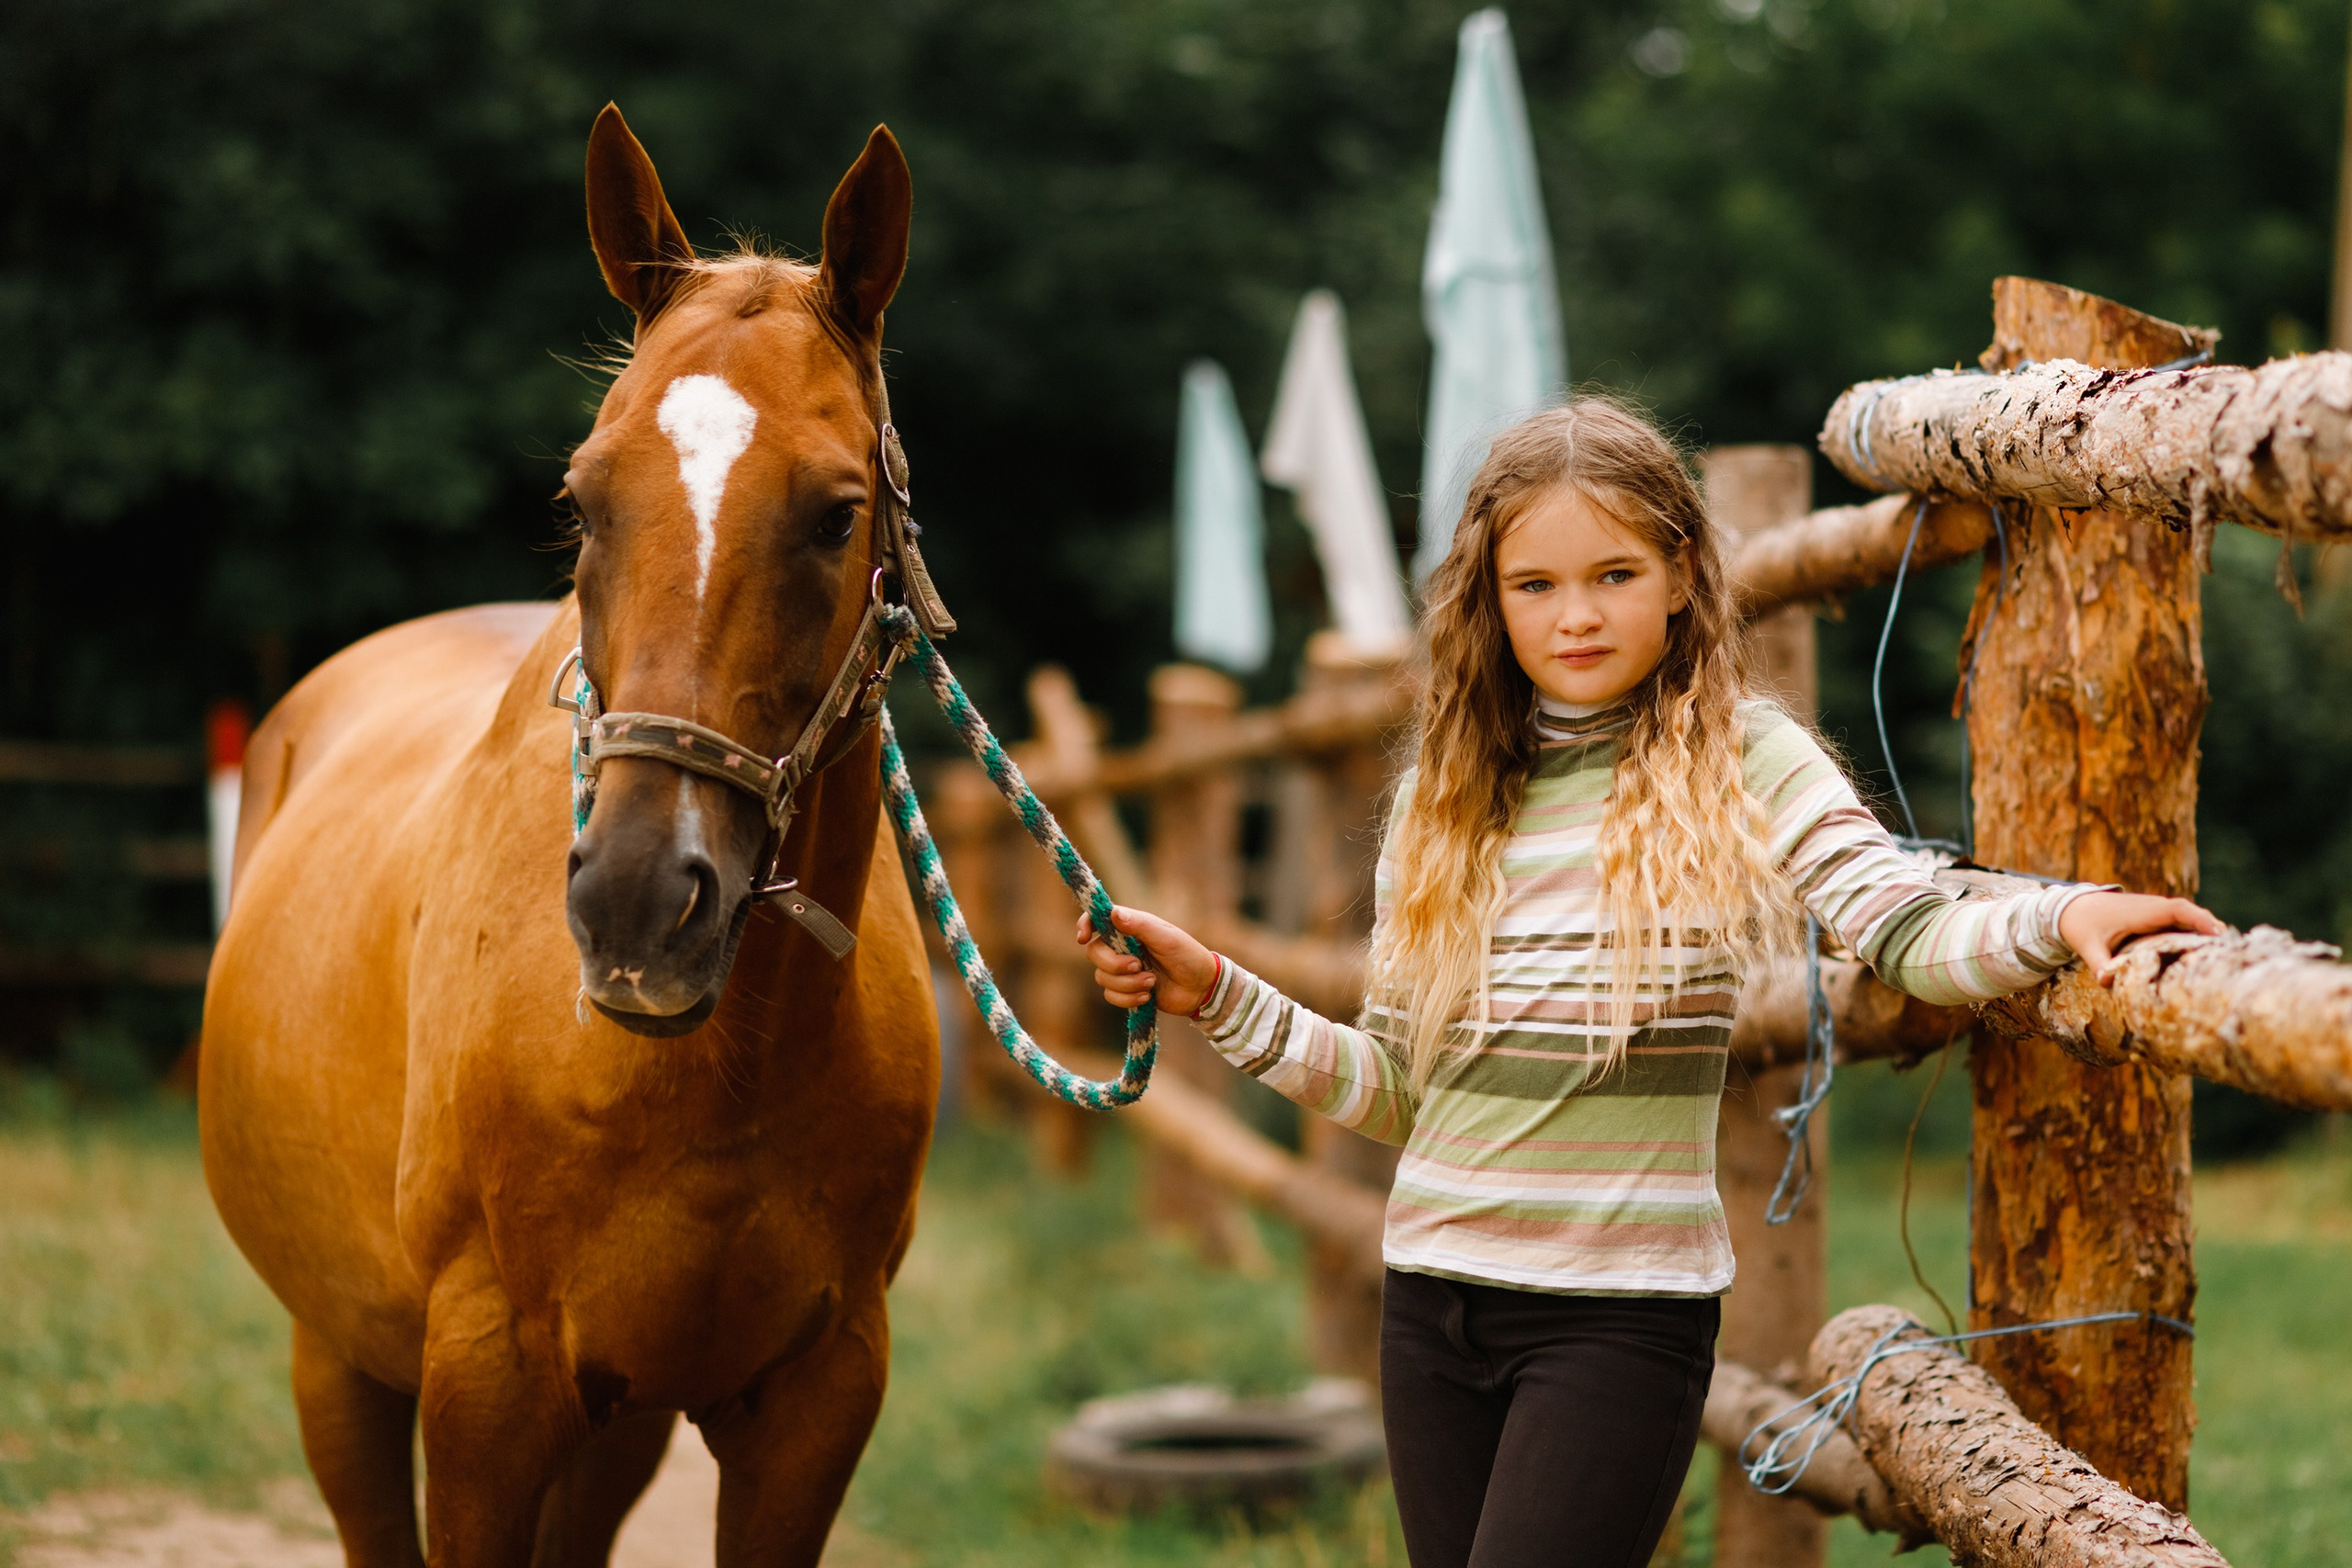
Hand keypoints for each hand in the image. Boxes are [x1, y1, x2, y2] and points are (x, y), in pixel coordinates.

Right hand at [1074, 905, 1219, 1016]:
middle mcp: (1122, 946)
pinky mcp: (1126, 990)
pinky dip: (1128, 999)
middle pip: (1094, 953)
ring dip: (1127, 984)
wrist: (1202, 988)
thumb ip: (1140, 925)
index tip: (1083, 938)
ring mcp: (1123, 969)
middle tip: (1139, 966)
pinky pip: (1111, 996)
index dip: (1084, 926)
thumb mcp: (1167, 937)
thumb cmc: (1188, 955)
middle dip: (1114, 964)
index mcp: (1130, 927)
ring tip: (1152, 983)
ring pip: (1102, 977)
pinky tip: (1148, 997)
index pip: (1097, 920)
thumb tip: (1114, 913)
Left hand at [2057, 891, 2226, 985]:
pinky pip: (2181, 922)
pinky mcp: (2156, 918)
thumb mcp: (2086, 945)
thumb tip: (2106, 982)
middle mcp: (2153, 908)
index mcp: (2142, 912)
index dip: (2200, 919)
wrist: (2072, 907)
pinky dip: (2196, 932)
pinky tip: (2209, 951)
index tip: (2220, 933)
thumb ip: (2098, 963)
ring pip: (2189, 918)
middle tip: (2234, 949)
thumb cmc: (2081, 925)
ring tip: (2228, 953)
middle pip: (2191, 914)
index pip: (2178, 910)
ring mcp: (2156, 912)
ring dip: (2207, 930)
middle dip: (2212, 928)